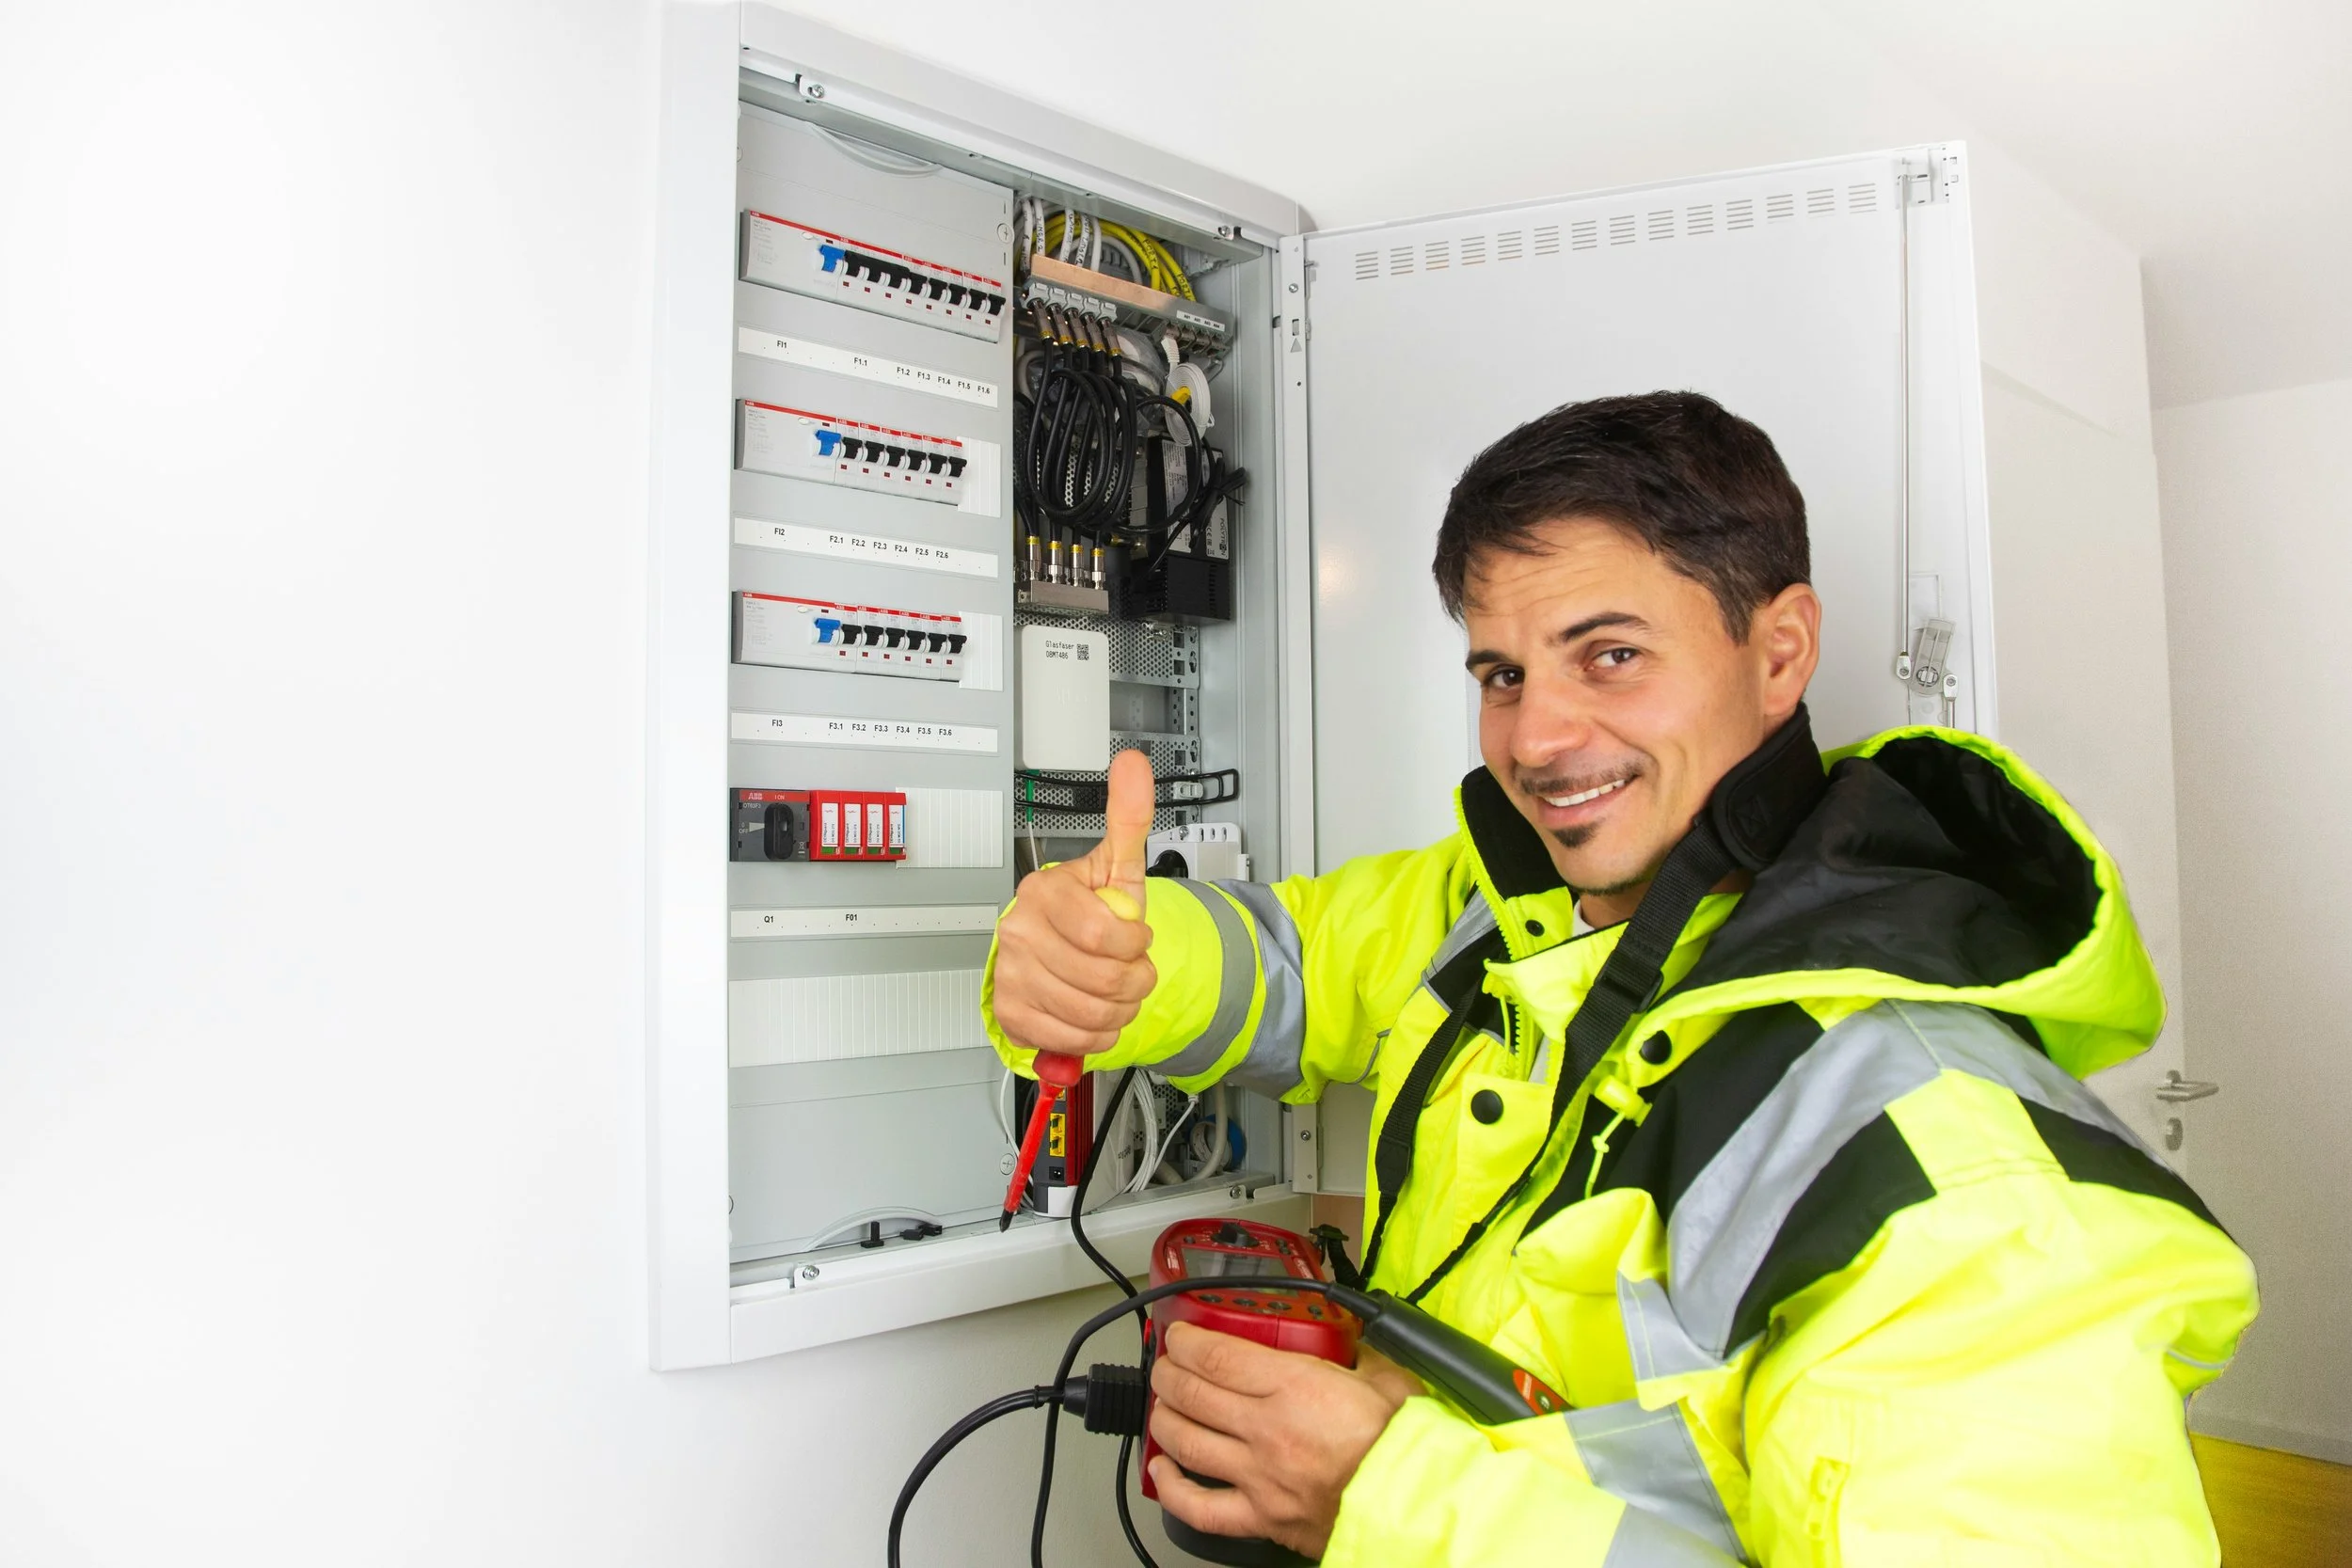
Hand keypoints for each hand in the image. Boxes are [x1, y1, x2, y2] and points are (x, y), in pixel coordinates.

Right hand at [991, 750, 1159, 1055]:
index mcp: (1045, 892)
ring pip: (1089, 1014)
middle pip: (1101, 979)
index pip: (1102, 934)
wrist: (1063, 954)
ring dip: (1119, 1011)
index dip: (1134, 946)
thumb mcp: (1118, 869)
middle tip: (1130, 971)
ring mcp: (1010, 973)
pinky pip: (1069, 1039)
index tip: (1135, 939)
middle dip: (1133, 982)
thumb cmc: (1091, 912)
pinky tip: (1093, 1014)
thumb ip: (1129, 818)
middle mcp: (1019, 931)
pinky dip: (1094, 1035)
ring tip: (1115, 993)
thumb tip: (1133, 764)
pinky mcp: (1010, 1011)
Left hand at [1147, 1321, 1424, 1559]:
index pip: (1217, 1356)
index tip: (1180, 1336)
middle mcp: (1267, 1428)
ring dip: (1165, 1419)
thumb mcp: (1390, 1380)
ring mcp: (1259, 1475)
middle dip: (1169, 1374)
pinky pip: (1200, 1506)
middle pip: (1192, 1393)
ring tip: (1164, 1406)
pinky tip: (1163, 1470)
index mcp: (1296, 1387)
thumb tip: (1359, 1343)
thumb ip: (1364, 1356)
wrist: (1419, 1508)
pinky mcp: (1263, 1517)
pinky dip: (1172, 1488)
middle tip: (1167, 1365)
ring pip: (1187, 1442)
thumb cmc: (1408, 1449)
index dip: (1187, 1342)